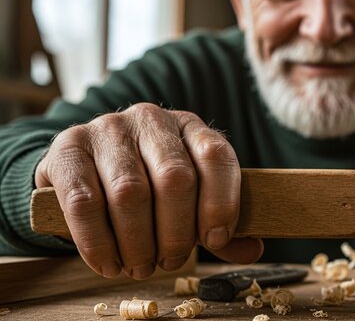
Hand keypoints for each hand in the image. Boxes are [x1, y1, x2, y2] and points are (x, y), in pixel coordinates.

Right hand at [35, 103, 262, 278]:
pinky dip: (99, 243)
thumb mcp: (188, 199)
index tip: (214, 240)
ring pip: (130, 193)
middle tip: (170, 262)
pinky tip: (108, 263)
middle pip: (175, 179)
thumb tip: (253, 248)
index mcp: (189, 127)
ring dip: (138, 243)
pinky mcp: (69, 148)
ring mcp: (107, 129)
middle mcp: (151, 120)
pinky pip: (84, 202)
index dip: (221, 202)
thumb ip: (219, 224)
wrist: (84, 169)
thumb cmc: (148, 188)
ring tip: (140, 267)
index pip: (216, 155)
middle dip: (176, 233)